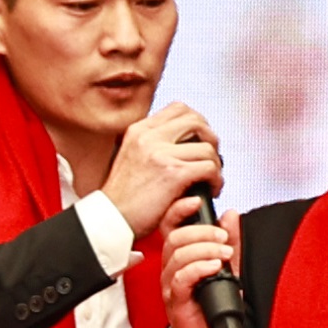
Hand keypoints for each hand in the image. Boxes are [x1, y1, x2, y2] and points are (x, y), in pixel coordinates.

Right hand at [102, 101, 221, 236]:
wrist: (110, 218)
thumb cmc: (123, 196)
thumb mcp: (131, 156)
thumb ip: (152, 144)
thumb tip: (181, 140)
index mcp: (139, 130)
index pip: (178, 108)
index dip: (197, 121)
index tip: (201, 139)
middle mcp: (149, 137)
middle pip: (197, 121)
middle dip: (211, 139)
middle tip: (211, 157)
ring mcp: (161, 154)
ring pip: (207, 147)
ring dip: (216, 164)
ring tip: (211, 178)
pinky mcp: (173, 174)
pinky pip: (209, 168)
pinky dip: (216, 180)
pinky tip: (211, 190)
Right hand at [155, 209, 239, 327]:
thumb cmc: (213, 302)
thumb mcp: (227, 266)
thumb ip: (229, 241)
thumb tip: (230, 214)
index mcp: (179, 256)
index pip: (170, 226)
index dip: (178, 210)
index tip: (196, 201)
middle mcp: (170, 269)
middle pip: (174, 239)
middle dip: (201, 232)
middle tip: (223, 238)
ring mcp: (170, 286)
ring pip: (177, 257)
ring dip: (204, 250)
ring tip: (224, 254)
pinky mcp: (175, 302)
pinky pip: (181, 279)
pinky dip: (198, 269)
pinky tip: (214, 267)